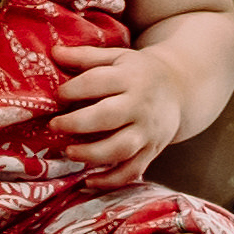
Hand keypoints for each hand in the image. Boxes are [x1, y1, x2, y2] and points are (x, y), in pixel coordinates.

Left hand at [52, 43, 192, 176]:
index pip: (96, 82)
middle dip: (76, 123)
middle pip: (107, 117)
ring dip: (91, 154)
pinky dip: (110, 181)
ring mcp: (148, 131)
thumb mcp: (116, 57)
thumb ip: (85, 56)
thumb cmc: (138, 72)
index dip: (71, 90)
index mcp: (130, 78)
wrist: (180, 88)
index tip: (57, 97)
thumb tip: (54, 52)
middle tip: (54, 125)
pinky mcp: (152, 151)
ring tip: (68, 151)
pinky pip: (131, 171)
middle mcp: (140, 105)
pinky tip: (87, 181)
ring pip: (120, 148)